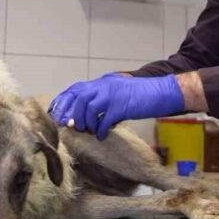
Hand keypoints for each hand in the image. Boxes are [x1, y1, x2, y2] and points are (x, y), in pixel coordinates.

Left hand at [48, 73, 183, 139]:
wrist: (161, 91)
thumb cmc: (139, 94)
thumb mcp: (117, 92)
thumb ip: (103, 99)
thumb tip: (85, 116)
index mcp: (102, 82)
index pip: (75, 89)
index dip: (63, 102)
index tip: (56, 115)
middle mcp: (104, 85)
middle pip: (79, 98)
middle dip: (73, 114)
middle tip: (74, 127)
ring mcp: (113, 95)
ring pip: (89, 108)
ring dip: (87, 123)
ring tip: (91, 131)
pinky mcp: (122, 106)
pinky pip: (105, 120)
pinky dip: (101, 130)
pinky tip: (103, 135)